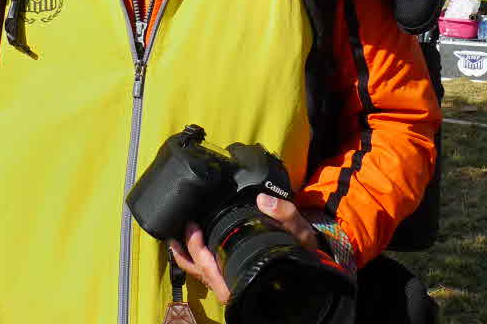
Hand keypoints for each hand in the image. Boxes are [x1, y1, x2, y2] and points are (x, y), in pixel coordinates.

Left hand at [166, 193, 318, 304]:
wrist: (312, 266)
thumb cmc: (302, 253)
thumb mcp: (299, 234)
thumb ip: (285, 215)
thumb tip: (263, 200)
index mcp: (246, 279)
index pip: (213, 271)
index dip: (198, 251)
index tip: (193, 227)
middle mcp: (235, 286)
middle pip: (200, 273)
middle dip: (186, 250)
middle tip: (183, 224)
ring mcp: (231, 283)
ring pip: (200, 275)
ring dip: (185, 255)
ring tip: (175, 234)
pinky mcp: (230, 276)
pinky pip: (206, 271)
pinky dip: (194, 257)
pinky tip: (189, 241)